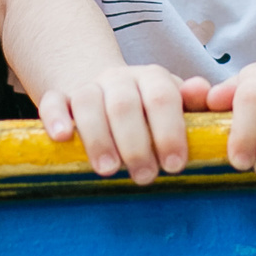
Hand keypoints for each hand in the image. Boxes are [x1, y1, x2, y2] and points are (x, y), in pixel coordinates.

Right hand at [37, 64, 211, 184]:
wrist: (104, 88)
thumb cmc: (148, 108)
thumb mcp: (175, 104)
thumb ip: (193, 102)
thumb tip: (203, 91)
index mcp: (153, 79)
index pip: (162, 98)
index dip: (169, 132)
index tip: (175, 166)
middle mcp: (120, 79)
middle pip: (124, 104)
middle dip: (136, 144)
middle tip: (145, 177)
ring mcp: (88, 86)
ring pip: (88, 102)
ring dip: (98, 137)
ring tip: (109, 171)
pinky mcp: (59, 96)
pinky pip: (52, 100)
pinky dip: (55, 117)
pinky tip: (63, 137)